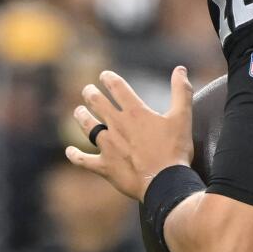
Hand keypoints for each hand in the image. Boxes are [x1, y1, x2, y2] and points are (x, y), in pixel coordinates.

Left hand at [66, 67, 194, 201]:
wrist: (164, 182)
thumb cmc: (175, 150)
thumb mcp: (182, 117)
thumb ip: (181, 91)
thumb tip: (180, 69)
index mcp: (135, 112)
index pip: (117, 88)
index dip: (109, 79)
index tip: (104, 75)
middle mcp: (117, 125)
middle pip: (98, 104)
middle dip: (91, 94)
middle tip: (88, 90)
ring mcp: (108, 146)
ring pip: (88, 126)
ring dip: (82, 116)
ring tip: (78, 110)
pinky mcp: (104, 166)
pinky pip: (84, 160)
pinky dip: (75, 155)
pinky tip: (69, 151)